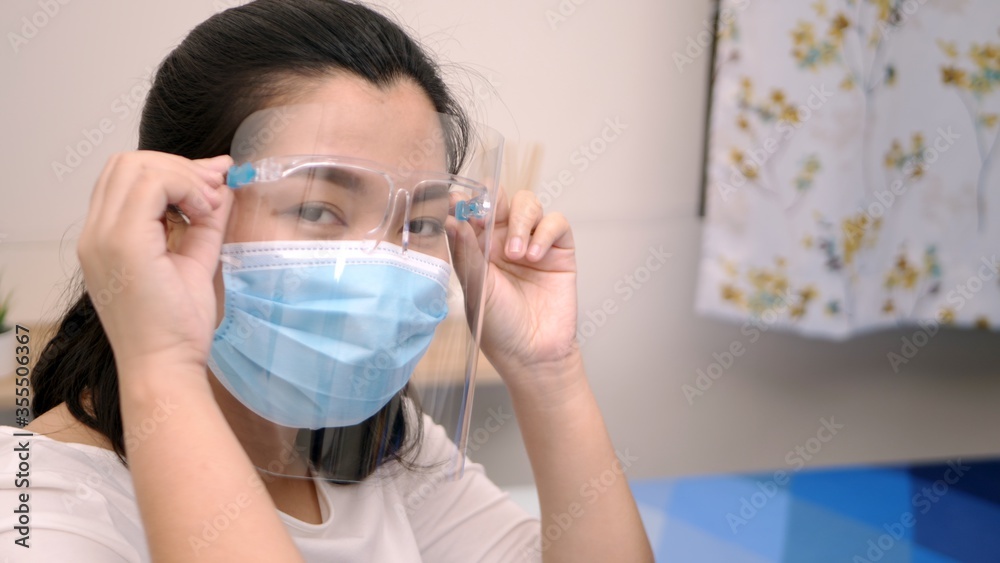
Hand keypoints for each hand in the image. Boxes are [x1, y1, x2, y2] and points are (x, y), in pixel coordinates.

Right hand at [77, 151, 232, 374]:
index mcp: (106, 237)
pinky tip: (204, 212)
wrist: (166, 366)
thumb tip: (221, 183)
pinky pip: (150, 185)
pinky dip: (184, 187)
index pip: (127, 176)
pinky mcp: (122, 243)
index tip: (214, 182)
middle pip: (128, 163)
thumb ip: (204, 220)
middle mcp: (95, 233)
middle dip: (179, 167)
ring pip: (136, 166)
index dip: (174, 170)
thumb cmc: (178, 326)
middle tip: (215, 190)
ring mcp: (103, 237)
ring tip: (208, 206)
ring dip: (183, 176)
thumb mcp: (196, 259)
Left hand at [449, 189, 580, 386]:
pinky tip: (534, 257)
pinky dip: (545, 233)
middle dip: (495, 201)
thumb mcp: (474, 289)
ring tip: (516, 255)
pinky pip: (556, 223)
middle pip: (502, 198)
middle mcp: (503, 240)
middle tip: (488, 220)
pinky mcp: (559, 250)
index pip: (471, 210)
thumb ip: (466, 252)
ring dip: (521, 222)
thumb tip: (451, 219)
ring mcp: (532, 242)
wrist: (533, 354)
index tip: (459, 203)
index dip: (467, 201)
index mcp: (477, 247)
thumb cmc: (499, 327)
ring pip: (528, 204)